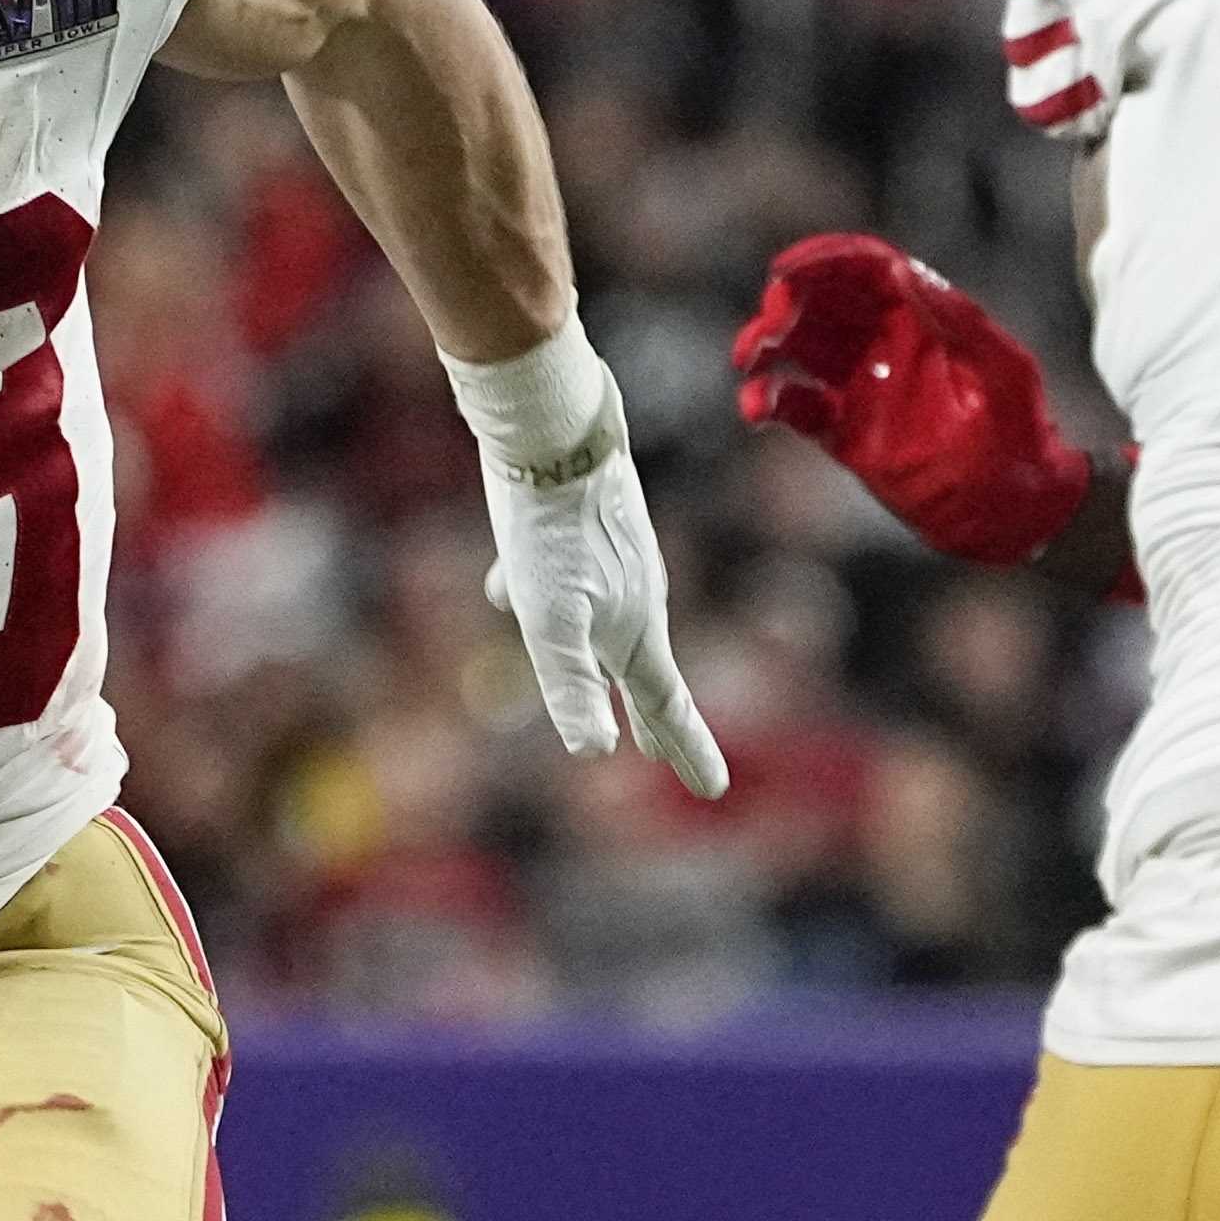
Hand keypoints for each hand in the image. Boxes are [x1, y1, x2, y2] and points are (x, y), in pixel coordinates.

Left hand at [450, 326, 728, 793]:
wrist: (555, 429)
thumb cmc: (553, 528)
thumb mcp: (551, 617)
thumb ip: (571, 685)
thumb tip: (593, 753)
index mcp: (635, 629)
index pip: (666, 705)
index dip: (688, 749)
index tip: (715, 792)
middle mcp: (634, 600)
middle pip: (643, 676)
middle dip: (652, 722)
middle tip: (664, 757)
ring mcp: (613, 565)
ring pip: (602, 629)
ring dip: (603, 668)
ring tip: (600, 690)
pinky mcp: (585, 531)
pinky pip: (564, 583)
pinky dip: (545, 600)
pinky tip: (504, 583)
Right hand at [729, 234, 1091, 564]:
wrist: (1013, 510)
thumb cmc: (1020, 434)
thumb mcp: (1003, 369)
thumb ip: (958, 319)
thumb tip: (902, 271)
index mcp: (922, 314)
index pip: (864, 268)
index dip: (823, 260)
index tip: (786, 271)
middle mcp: (885, 341)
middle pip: (821, 300)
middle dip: (787, 300)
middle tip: (773, 319)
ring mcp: (860, 385)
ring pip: (798, 347)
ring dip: (766, 343)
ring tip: (751, 356)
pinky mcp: (842, 431)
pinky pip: (795, 406)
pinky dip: (768, 400)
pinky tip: (754, 406)